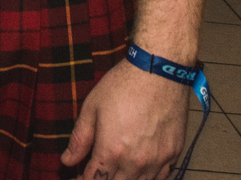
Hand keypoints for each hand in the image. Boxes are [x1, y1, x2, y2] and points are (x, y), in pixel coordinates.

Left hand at [61, 59, 187, 178]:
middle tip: (95, 172)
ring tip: (115, 170)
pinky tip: (138, 171)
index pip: (95, 179)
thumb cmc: (123, 85)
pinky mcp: (173, 153)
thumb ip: (80, 139)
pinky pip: (161, 178)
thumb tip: (67, 160)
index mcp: (111, 150)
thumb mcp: (92, 108)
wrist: (158, 71)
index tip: (79, 176)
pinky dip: (147, 178)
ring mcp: (157, 159)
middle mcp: (135, 161)